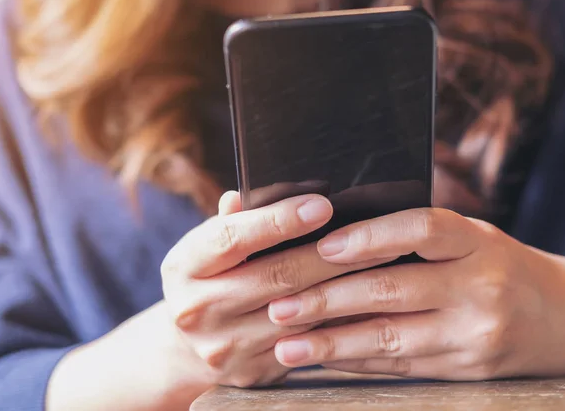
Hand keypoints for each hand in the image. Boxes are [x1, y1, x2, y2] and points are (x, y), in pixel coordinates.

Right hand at [160, 191, 380, 389]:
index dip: (278, 220)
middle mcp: (198, 309)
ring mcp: (225, 347)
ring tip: (380, 261)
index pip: (233, 237)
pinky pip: (307, 342)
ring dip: (343, 285)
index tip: (320, 204)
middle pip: (276, 275)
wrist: (186, 346)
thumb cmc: (207, 277)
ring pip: (299, 312)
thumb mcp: (205, 244)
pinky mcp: (252, 372)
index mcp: (184, 266)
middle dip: (329, 252)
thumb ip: (232, 219)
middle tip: (371, 232)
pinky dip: (338, 319)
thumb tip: (250, 193)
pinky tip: (364, 299)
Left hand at [268, 208, 564, 379]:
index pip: (420, 229)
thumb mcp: (473, 236)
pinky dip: (358, 362)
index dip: (369, 237)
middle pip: (394, 289)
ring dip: (332, 342)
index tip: (322, 246)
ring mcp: (475, 335)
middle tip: (281, 303)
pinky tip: (324, 359)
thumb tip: (342, 235)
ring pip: (391, 338)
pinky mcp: (467, 372)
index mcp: (477, 242)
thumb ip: (418, 235)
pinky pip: (402, 367)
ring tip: (287, 343)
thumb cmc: (503, 264)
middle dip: (330, 298)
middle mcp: (479, 288)